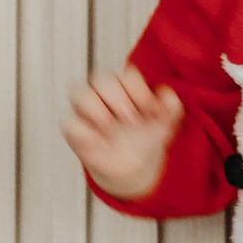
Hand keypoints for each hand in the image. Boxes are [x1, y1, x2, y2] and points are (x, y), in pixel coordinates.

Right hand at [63, 63, 183, 200]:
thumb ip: (172, 107)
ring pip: (78, 92)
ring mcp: (85, 110)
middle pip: (100, 78)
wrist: (135, 167)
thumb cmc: (147, 136)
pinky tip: (102, 142)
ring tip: (112, 128)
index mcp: (125, 86)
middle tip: (134, 121)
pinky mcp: (75, 130)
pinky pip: (70, 123)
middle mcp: (102, 93)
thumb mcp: (166, 123)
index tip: (152, 113)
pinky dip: (85, 133)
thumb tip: (165, 96)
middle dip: (119, 99)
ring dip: (97, 110)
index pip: (127, 75)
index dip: (140, 92)